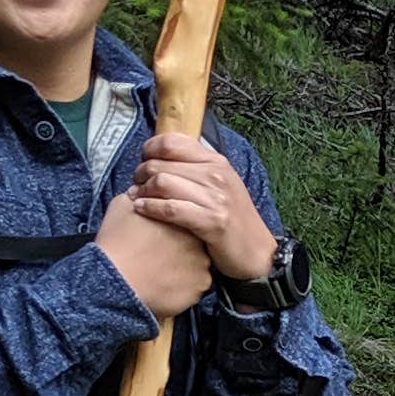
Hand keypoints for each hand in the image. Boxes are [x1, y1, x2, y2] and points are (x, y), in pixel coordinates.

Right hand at [94, 195, 212, 317]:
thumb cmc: (117, 241)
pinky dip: (185, 286)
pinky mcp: (200, 286)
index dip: (171, 227)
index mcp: (182, 217)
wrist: (117, 276)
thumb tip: (141, 194)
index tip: (157, 235)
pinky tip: (167, 284)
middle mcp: (199, 239)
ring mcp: (203, 264)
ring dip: (184, 266)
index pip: (186, 217)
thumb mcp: (122, 206)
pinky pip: (196, 285)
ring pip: (197, 264)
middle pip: (195, 241)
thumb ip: (138, 196)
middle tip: (159, 253)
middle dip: (180, 246)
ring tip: (161, 270)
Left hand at [124, 129, 280, 285]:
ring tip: (137, 198)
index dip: (149, 150)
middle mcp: (217, 175)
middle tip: (136, 185)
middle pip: (161, 162)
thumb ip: (196, 170)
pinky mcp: (212, 221)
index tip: (143, 162)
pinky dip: (151, 208)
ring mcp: (216, 198)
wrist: (258, 254)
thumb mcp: (220, 186)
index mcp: (216, 162)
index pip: (171, 142)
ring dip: (143, 191)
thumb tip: (163, 158)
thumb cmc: (233, 221)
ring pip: (162, 182)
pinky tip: (142, 210)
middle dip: (140, 173)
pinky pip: (171, 208)